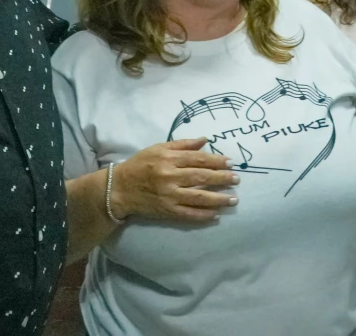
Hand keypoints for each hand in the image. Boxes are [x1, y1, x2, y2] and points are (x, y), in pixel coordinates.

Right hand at [112, 138, 238, 222]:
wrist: (119, 189)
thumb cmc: (140, 164)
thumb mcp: (158, 148)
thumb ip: (182, 144)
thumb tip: (205, 140)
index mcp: (169, 159)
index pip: (198, 159)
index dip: (216, 161)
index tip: (231, 163)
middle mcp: (170, 177)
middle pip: (201, 177)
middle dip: (222, 178)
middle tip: (237, 180)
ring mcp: (169, 196)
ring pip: (198, 197)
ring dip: (218, 199)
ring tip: (233, 200)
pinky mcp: (166, 211)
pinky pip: (188, 214)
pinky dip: (203, 215)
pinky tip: (216, 215)